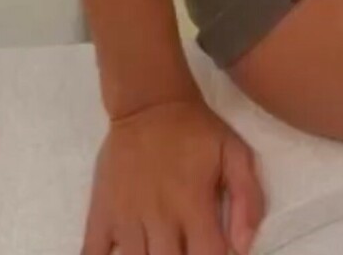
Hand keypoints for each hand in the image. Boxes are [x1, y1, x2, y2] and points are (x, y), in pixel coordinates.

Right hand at [82, 96, 265, 254]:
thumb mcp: (235, 152)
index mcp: (193, 205)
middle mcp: (158, 217)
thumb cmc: (195, 131)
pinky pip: (93, 254)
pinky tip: (121, 254)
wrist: (148, 102)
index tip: (214, 252)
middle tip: (184, 248)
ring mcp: (125, 218)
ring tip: (159, 248)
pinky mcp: (101, 214)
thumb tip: (243, 247)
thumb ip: (248, 198)